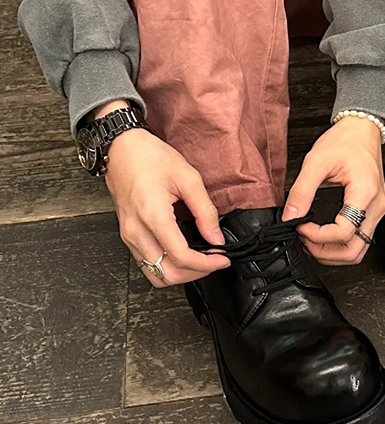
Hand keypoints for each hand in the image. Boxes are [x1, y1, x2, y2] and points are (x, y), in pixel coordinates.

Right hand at [95, 103, 230, 287]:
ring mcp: (128, 235)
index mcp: (153, 216)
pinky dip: (167, 265)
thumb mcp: (188, 178)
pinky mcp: (127, 235)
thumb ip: (205, 211)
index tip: (223, 258)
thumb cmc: (150, 157)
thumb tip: (216, 237)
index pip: (181, 257)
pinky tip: (183, 253)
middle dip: (195, 273)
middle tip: (214, 261)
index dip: (207, 264)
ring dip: (180, 273)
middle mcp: (136, 231)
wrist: (121, 149)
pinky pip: (147, 263)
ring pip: (155, 275)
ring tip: (200, 260)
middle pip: (167, 275)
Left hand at [281, 115, 384, 264]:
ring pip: (359, 249)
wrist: (362, 130)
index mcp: (365, 192)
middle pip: (355, 250)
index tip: (301, 226)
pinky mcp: (373, 211)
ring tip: (311, 240)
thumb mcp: (316, 161)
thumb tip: (290, 216)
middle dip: (325, 252)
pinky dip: (340, 243)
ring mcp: (377, 210)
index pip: (344, 232)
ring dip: (333, 252)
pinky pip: (360, 238)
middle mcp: (376, 206)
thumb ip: (301, 191)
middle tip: (304, 240)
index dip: (318, 236)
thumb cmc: (345, 140)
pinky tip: (323, 235)